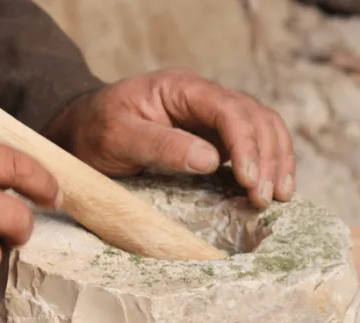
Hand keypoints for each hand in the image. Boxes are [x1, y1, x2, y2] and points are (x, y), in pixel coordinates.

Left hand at [46, 68, 294, 208]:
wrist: (82, 134)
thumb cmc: (94, 132)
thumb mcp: (117, 138)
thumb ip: (161, 146)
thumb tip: (210, 160)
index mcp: (181, 88)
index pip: (230, 109)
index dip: (246, 144)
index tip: (247, 180)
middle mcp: (204, 98)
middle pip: (256, 117)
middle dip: (267, 157)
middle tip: (263, 198)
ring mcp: (213, 118)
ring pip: (264, 128)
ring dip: (276, 161)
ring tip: (277, 197)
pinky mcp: (217, 139)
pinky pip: (255, 145)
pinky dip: (270, 165)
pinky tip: (273, 189)